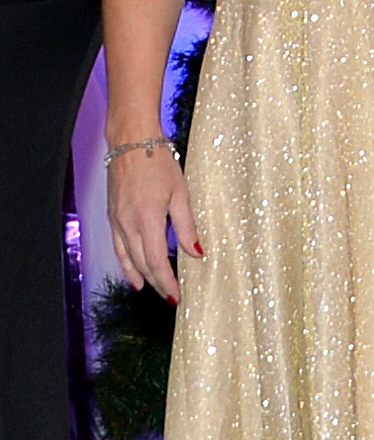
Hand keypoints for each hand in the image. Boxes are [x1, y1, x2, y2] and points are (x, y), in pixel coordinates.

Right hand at [108, 144, 198, 303]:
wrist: (131, 142)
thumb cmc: (159, 163)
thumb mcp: (181, 193)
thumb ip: (187, 226)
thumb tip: (196, 253)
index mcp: (146, 218)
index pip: (154, 260)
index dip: (166, 281)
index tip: (176, 296)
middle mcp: (127, 223)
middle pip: (140, 263)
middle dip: (156, 282)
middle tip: (170, 297)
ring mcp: (116, 220)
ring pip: (126, 257)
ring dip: (140, 276)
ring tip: (152, 290)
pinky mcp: (112, 215)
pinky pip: (118, 246)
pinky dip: (125, 262)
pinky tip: (133, 271)